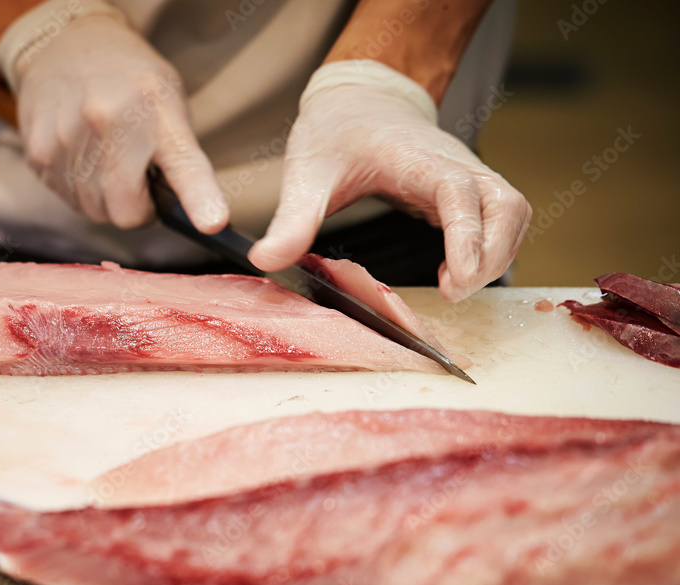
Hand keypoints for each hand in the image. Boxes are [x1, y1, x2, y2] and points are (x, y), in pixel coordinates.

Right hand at [0, 3, 226, 230]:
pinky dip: (78, 188)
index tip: (213, 224)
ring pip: (93, 211)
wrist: (67, 44)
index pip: (184, 166)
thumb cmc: (131, 83)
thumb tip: (192, 217)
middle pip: (126, 213)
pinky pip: (67, 199)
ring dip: (103, 198)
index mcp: (158, 111)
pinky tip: (81, 155)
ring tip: (105, 157)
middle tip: (137, 179)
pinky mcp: (38, 153)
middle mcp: (110, 122)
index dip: (200, 199)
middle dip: (135, 208)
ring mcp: (67, 138)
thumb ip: (181, 158)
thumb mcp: (169, 104)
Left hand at [249, 60, 531, 301]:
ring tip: (455, 286)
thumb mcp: (306, 174)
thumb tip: (264, 261)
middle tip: (452, 292)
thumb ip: (292, 220)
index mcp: (416, 158)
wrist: (358, 99)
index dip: (467, 236)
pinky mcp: (468, 187)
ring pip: (512, 212)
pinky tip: (455, 272)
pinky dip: (491, 247)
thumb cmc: (335, 133)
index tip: (456, 278)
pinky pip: (501, 216)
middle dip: (489, 256)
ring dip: (497, 254)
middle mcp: (454, 163)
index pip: (460, 191)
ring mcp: (467, 173)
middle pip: (506, 206)